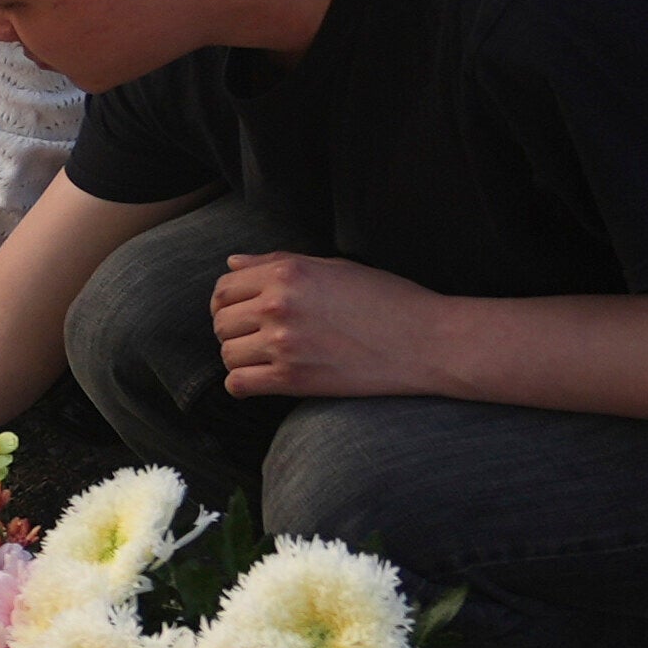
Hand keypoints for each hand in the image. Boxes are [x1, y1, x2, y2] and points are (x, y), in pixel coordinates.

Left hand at [208, 251, 451, 398]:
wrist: (426, 340)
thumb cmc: (387, 299)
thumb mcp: (334, 267)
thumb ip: (277, 263)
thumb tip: (232, 263)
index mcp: (287, 273)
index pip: (224, 287)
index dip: (228, 302)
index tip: (243, 313)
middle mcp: (278, 304)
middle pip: (221, 322)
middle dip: (234, 330)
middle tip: (259, 338)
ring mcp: (283, 342)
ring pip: (227, 354)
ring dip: (241, 358)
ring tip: (266, 358)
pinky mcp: (292, 378)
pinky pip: (238, 384)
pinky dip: (243, 384)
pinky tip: (264, 379)